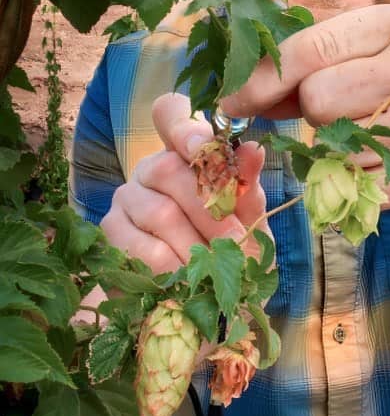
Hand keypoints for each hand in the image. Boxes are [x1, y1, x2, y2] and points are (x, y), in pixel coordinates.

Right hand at [101, 92, 267, 270]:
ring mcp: (125, 199)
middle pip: (170, 171)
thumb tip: (253, 149)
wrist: (208, 301)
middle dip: (210, 209)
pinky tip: (188, 280)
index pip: (170, 114)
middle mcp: (150, 168)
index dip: (185, 127)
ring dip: (196, 244)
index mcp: (184, 153)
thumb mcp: (249, 219)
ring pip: (160, 213)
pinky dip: (173, 267)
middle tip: (237, 239)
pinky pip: (142, 249)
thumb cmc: (233, 250)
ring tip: (217, 267)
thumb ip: (247, 187)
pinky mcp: (110, 235)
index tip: (205, 148)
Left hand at [220, 4, 389, 219]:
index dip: (264, 74)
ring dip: (332, 149)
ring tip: (367, 139)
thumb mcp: (382, 52)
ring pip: (333, 146)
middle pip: (318, 99)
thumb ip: (319, 59)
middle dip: (312, 113)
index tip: (233, 98)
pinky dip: (352, 183)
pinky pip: (355, 184)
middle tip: (336, 114)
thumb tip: (244, 87)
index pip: (315, 45)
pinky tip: (379, 168)